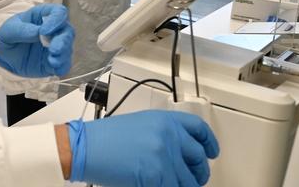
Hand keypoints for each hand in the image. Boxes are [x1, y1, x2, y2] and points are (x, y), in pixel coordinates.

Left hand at [0, 4, 73, 77]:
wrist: (4, 56)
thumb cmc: (8, 37)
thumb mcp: (7, 31)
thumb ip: (21, 30)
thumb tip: (38, 32)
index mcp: (43, 16)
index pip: (59, 12)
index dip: (56, 20)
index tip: (44, 31)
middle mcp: (54, 30)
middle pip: (67, 31)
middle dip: (63, 40)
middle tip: (54, 49)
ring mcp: (55, 47)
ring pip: (67, 49)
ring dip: (63, 55)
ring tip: (52, 61)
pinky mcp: (54, 62)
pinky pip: (64, 65)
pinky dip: (62, 67)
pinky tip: (55, 70)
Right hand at [68, 110, 219, 186]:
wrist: (86, 147)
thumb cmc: (106, 138)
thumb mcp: (141, 125)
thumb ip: (163, 135)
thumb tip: (181, 154)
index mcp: (164, 120)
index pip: (199, 129)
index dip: (209, 143)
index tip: (211, 153)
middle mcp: (169, 135)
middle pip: (199, 160)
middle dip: (198, 174)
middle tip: (191, 180)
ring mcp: (165, 155)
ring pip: (188, 182)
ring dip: (180, 186)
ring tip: (168, 182)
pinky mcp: (157, 175)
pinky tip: (154, 184)